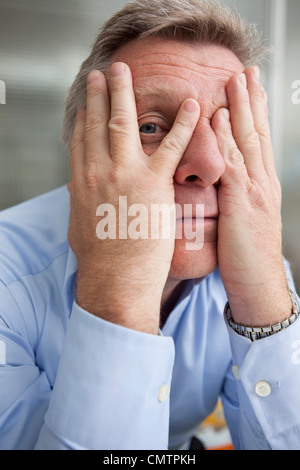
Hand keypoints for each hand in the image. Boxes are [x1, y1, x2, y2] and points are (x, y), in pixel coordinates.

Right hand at [68, 62, 199, 333]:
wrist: (115, 281)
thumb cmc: (99, 261)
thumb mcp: (79, 227)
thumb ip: (79, 204)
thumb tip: (74, 194)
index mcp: (82, 182)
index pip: (81, 138)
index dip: (85, 114)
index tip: (90, 97)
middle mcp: (99, 171)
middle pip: (98, 122)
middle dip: (102, 92)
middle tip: (106, 71)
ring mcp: (126, 175)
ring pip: (125, 123)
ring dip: (127, 92)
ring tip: (128, 71)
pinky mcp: (154, 184)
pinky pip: (171, 146)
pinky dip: (184, 123)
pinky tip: (192, 105)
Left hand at [211, 66, 290, 325]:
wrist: (258, 284)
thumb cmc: (245, 256)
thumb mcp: (241, 221)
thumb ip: (233, 198)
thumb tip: (220, 182)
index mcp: (260, 186)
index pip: (257, 142)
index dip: (254, 114)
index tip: (248, 89)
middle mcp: (262, 183)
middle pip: (257, 134)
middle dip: (252, 101)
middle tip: (246, 72)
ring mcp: (255, 191)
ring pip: (248, 142)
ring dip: (242, 109)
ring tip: (237, 81)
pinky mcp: (243, 204)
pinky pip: (233, 165)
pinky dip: (228, 140)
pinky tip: (220, 119)